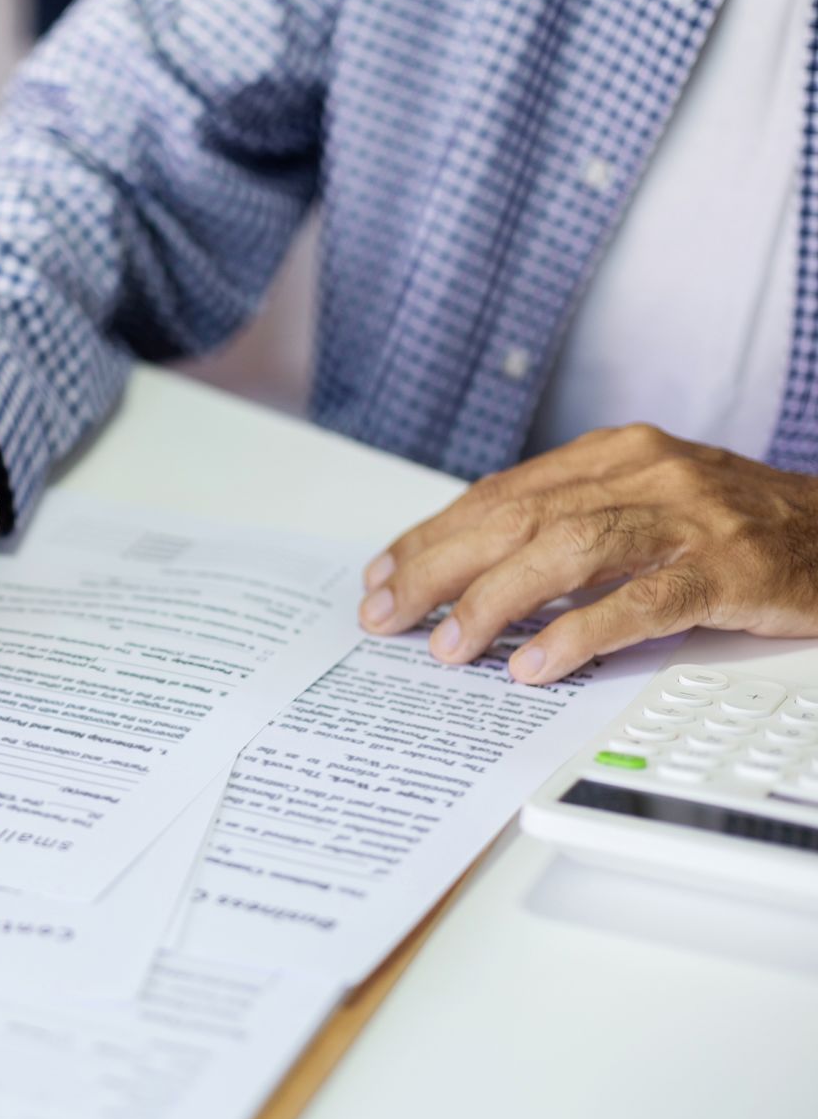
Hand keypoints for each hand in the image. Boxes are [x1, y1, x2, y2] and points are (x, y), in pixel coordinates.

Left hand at [357, 424, 817, 682]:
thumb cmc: (739, 526)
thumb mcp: (646, 505)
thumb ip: (568, 522)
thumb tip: (468, 566)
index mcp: (614, 454)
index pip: (498, 494)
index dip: (431, 537)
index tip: (379, 578)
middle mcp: (644, 474)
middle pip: (516, 518)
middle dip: (438, 569)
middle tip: (388, 617)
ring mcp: (689, 519)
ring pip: (567, 551)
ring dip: (494, 601)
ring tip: (450, 646)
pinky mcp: (731, 568)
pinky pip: (642, 601)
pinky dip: (580, 633)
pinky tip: (534, 664)